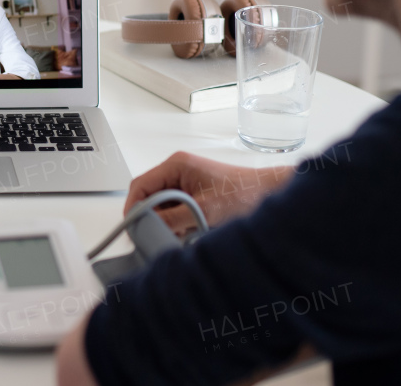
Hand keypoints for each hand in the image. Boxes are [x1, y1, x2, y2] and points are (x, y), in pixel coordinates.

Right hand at [124, 152, 291, 235]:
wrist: (268, 193)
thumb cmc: (243, 193)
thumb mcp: (204, 210)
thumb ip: (173, 219)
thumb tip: (147, 228)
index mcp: (176, 165)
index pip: (140, 185)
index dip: (133, 207)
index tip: (132, 228)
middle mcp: (177, 169)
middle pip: (148, 194)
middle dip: (150, 216)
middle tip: (154, 235)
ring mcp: (185, 180)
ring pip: (161, 203)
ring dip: (165, 220)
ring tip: (179, 232)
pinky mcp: (193, 191)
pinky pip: (174, 206)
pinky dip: (177, 220)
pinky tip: (188, 229)